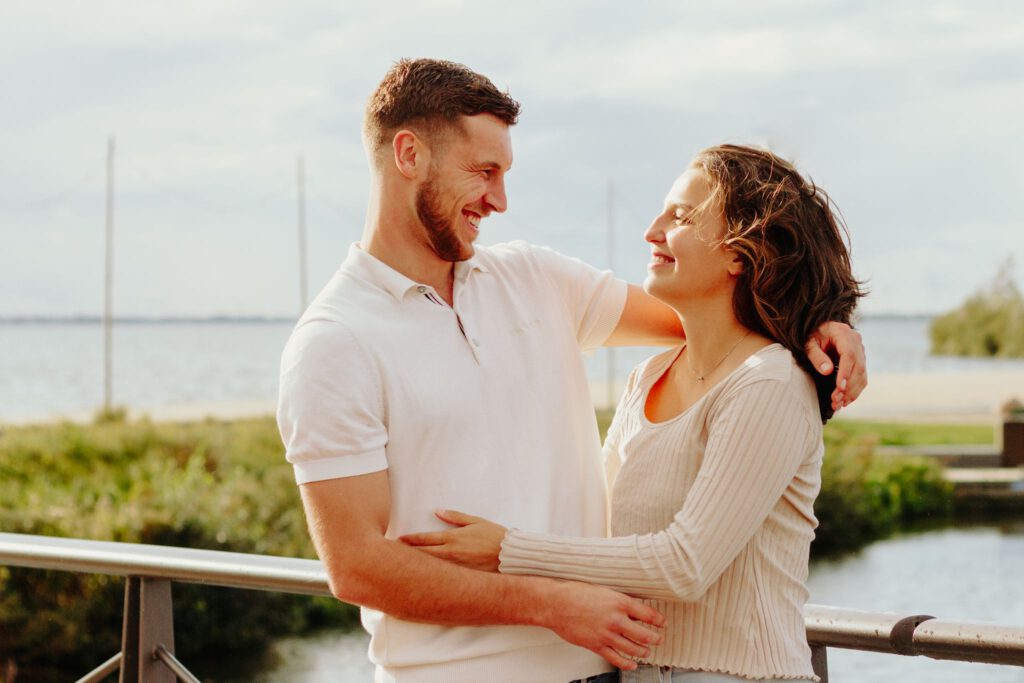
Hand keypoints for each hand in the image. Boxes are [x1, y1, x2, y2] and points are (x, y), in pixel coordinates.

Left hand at [399, 509, 505, 571]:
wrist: (511, 556)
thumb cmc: (495, 536)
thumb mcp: (475, 521)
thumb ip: (455, 516)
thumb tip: (437, 511)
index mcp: (452, 538)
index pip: (424, 539)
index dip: (408, 540)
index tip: (397, 540)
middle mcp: (450, 554)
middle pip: (421, 555)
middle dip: (406, 555)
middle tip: (392, 555)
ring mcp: (454, 568)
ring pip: (429, 568)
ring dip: (415, 567)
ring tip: (401, 568)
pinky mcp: (461, 578)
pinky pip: (442, 578)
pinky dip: (431, 577)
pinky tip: (422, 580)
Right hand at [541, 579, 664, 670]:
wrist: (556, 604)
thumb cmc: (576, 594)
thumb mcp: (604, 591)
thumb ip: (619, 602)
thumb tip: (633, 609)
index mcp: (619, 602)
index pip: (648, 614)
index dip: (659, 620)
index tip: (662, 623)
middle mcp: (616, 619)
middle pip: (645, 635)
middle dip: (655, 639)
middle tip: (658, 639)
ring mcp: (607, 634)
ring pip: (633, 649)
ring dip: (643, 652)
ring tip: (646, 651)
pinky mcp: (597, 645)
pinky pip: (616, 658)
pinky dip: (627, 663)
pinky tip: (631, 663)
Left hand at [804, 321, 866, 411]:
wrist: (818, 330)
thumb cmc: (811, 335)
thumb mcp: (808, 344)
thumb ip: (817, 356)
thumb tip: (827, 371)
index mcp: (844, 333)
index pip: (849, 355)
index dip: (845, 373)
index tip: (840, 388)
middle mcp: (856, 341)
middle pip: (858, 367)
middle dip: (848, 386)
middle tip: (835, 400)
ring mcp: (860, 351)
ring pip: (862, 374)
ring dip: (852, 391)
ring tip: (839, 404)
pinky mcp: (859, 360)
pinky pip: (861, 377)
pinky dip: (855, 390)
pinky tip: (845, 401)